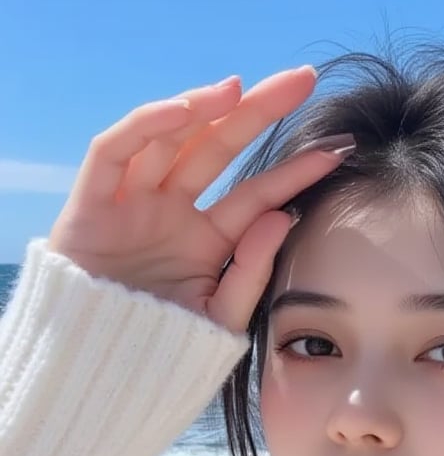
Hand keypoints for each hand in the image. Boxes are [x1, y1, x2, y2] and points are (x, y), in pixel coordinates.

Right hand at [48, 68, 344, 332]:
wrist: (96, 374)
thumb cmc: (160, 351)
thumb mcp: (218, 318)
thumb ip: (251, 271)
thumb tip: (284, 215)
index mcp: (206, 240)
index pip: (256, 194)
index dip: (295, 169)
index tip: (339, 148)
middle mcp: (172, 212)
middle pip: (218, 148)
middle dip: (258, 111)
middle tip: (302, 80)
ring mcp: (133, 204)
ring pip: (170, 140)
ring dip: (203, 108)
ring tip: (240, 88)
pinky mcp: (92, 205)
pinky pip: (116, 152)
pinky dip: (146, 127)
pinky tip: (184, 111)